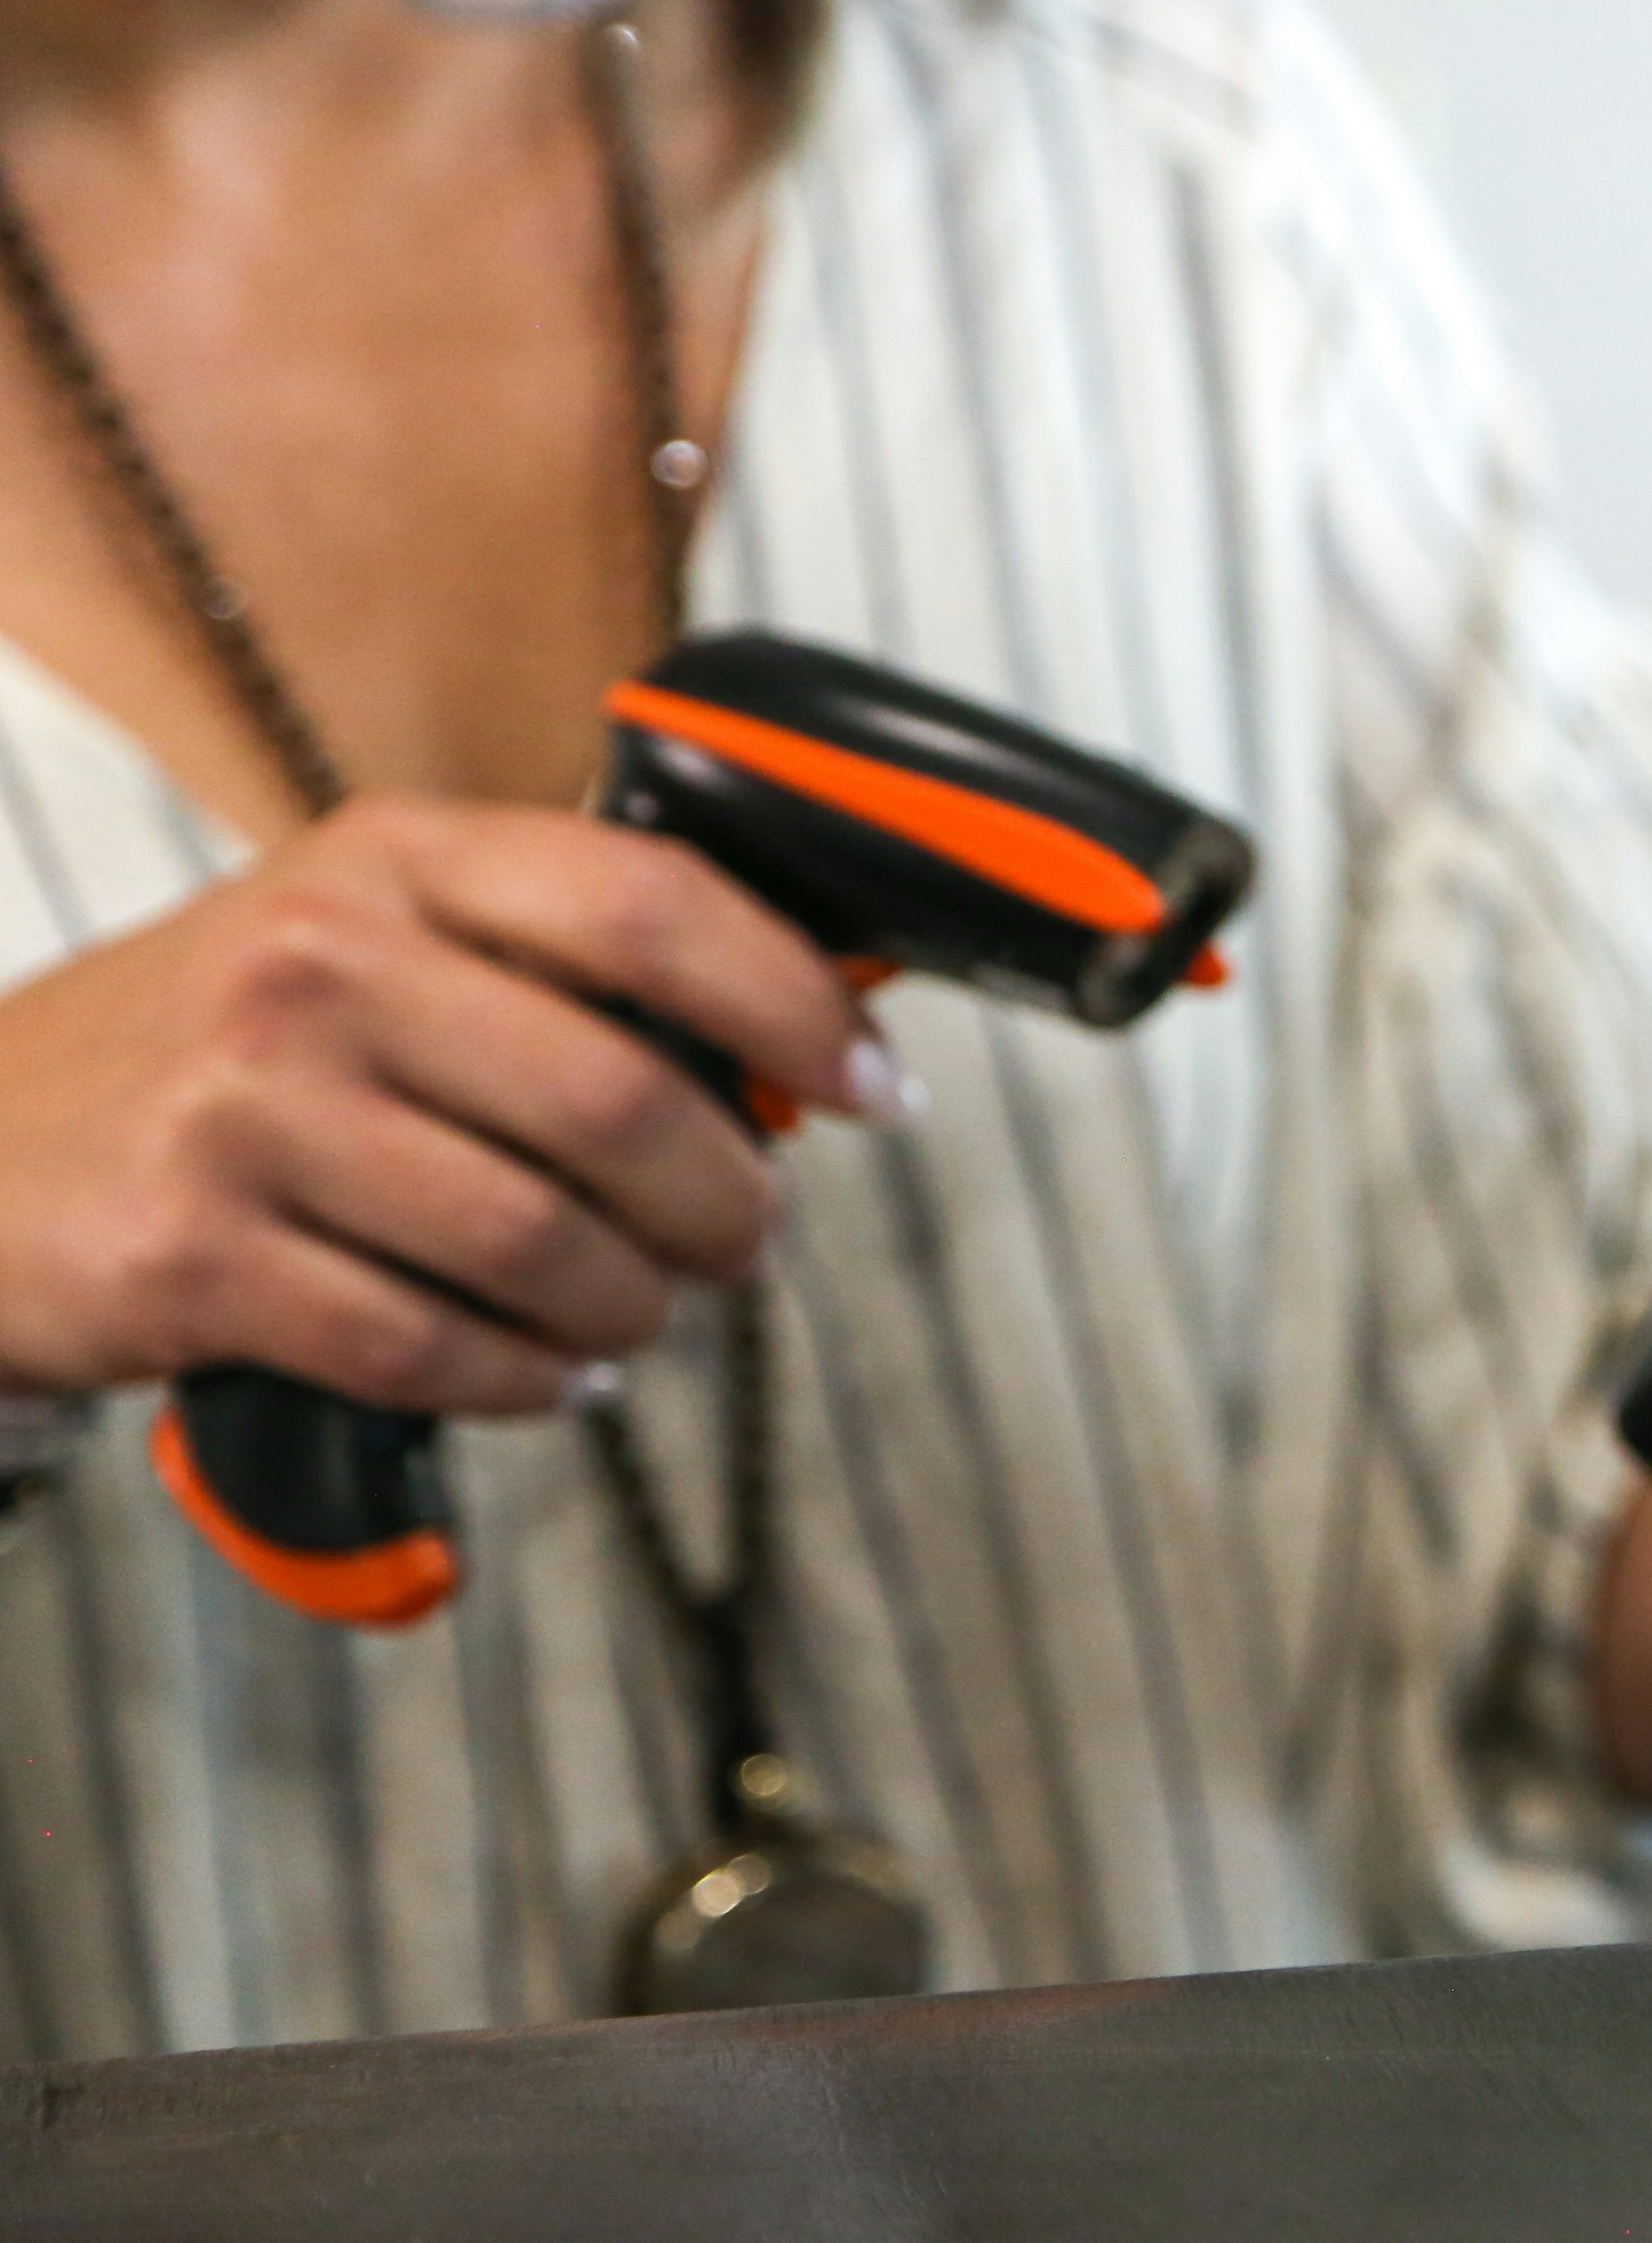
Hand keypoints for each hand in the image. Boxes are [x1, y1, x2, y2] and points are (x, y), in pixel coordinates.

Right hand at [0, 793, 884, 1410]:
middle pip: (621, 1101)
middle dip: (724, 1201)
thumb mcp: (367, 948)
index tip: (872, 1084)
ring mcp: (243, 1111)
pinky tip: (538, 1377)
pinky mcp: (188, 1256)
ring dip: (628, 1307)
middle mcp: (316, 964)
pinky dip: (520, 1382)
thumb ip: (554, 972)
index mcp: (391, 861)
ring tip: (631, 1318)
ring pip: (540, 1241)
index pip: (655, 905)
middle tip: (741, 1243)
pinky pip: (430, 1346)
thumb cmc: (213, 1059)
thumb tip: (791, 1050)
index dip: (795, 1004)